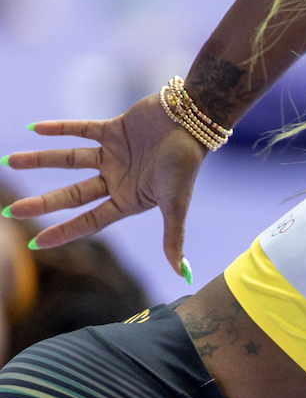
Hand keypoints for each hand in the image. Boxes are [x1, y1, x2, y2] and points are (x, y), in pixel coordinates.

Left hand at [5, 94, 207, 278]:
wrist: (194, 123)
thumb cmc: (187, 165)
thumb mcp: (177, 204)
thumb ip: (174, 237)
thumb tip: (183, 274)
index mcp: (129, 200)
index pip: (90, 221)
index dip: (63, 232)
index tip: (36, 243)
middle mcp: (117, 179)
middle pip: (72, 194)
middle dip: (42, 203)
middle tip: (11, 211)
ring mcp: (114, 154)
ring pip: (69, 160)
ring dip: (40, 160)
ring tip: (10, 161)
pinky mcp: (113, 129)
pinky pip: (81, 129)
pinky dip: (59, 128)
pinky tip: (33, 129)